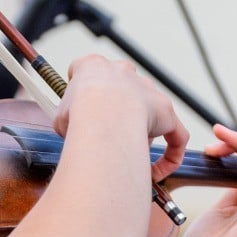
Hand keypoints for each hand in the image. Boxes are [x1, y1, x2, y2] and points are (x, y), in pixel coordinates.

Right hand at [54, 55, 187, 181]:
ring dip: (138, 133)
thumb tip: (75, 136)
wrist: (101, 112)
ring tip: (126, 154)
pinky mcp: (166, 111)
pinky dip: (170, 151)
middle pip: (121, 91)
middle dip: (116, 111)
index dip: (85, 91)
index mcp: (93, 66)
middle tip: (105, 134)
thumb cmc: (78, 112)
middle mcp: (122, 72)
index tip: (81, 106)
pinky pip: (175, 134)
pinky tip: (161, 169)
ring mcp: (147, 90)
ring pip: (146, 112)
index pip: (89, 71)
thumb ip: (70, 120)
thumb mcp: (61, 114)